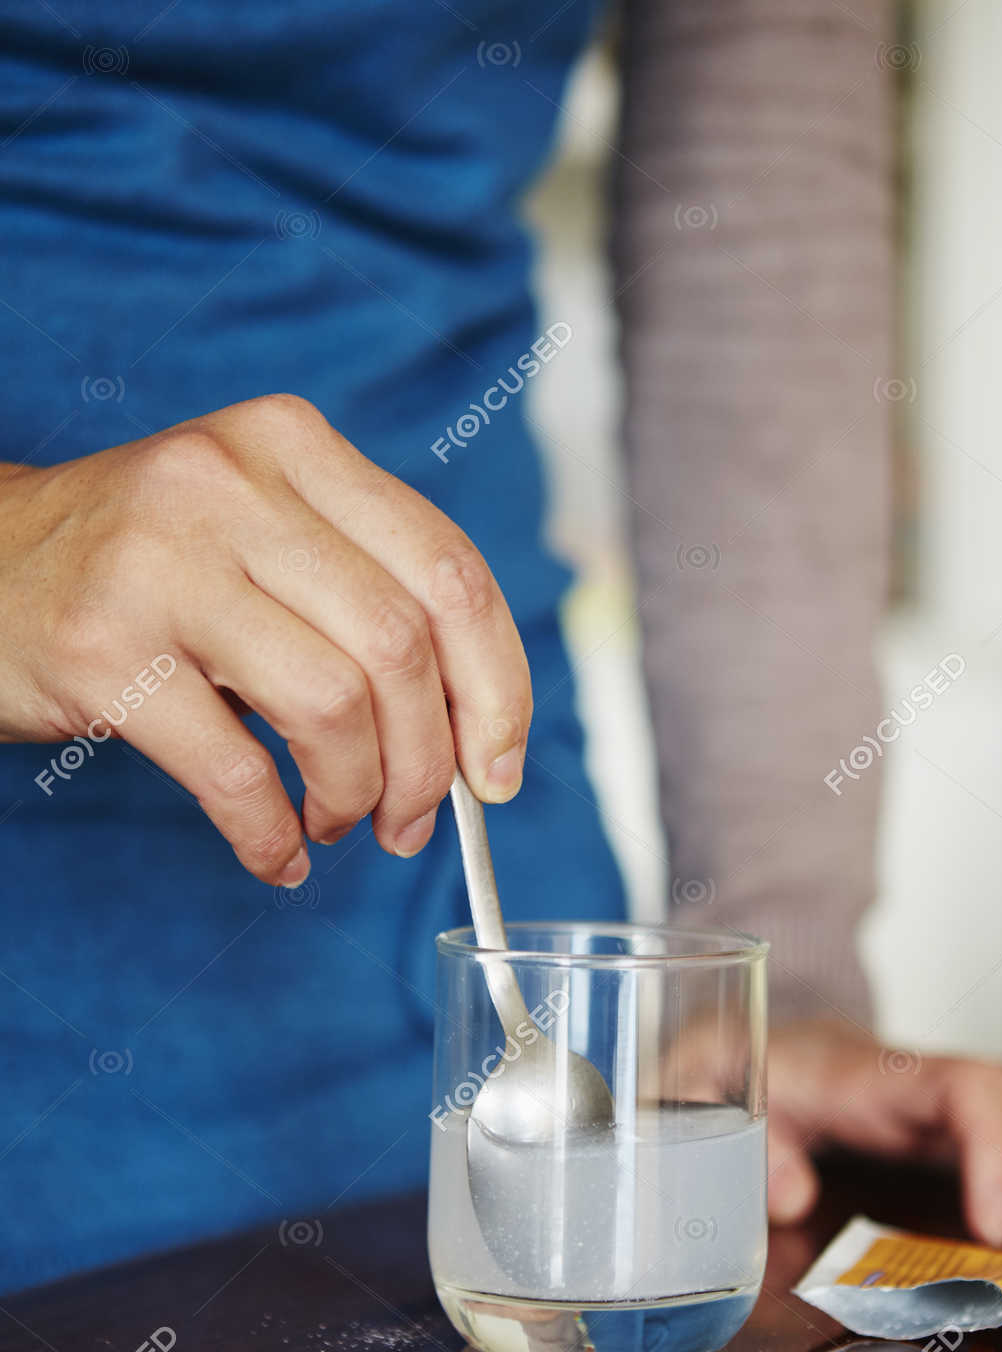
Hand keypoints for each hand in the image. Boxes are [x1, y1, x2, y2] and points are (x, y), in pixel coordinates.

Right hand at [0, 395, 530, 883]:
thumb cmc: (145, 568)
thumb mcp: (258, 531)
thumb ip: (363, 595)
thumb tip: (475, 738)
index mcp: (293, 445)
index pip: (449, 572)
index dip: (496, 688)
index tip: (495, 768)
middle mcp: (231, 483)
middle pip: (401, 647)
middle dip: (426, 763)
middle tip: (409, 821)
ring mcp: (161, 560)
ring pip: (333, 706)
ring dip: (353, 797)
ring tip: (334, 824)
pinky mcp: (102, 647)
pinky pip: (235, 771)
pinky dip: (272, 834)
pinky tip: (275, 853)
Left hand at [760, 1018, 1001, 1250]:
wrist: (772, 1056)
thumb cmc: (756, 1077)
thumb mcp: (719, 1091)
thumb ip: (747, 1140)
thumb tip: (790, 1198)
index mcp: (883, 1076)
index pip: (962, 1090)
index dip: (991, 1151)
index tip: (990, 1229)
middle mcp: (946, 1086)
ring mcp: (981, 1112)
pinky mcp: (997, 1144)